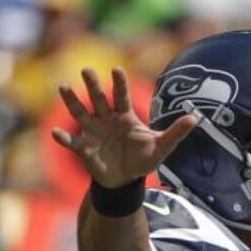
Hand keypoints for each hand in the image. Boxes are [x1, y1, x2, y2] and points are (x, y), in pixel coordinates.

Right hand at [51, 67, 197, 188]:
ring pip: (81, 112)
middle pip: (99, 98)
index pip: (122, 96)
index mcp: (125, 116)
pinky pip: (71, 141)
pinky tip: (55, 132)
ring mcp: (93, 132)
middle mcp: (107, 119)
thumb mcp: (162, 146)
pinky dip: (63, 137)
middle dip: (93, 85)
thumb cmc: (143, 159)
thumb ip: (176, 132)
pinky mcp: (84, 148)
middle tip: (87, 69)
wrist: (126, 181)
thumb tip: (195, 118)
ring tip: (63, 87)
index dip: (119, 83)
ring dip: (72, 101)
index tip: (117, 69)